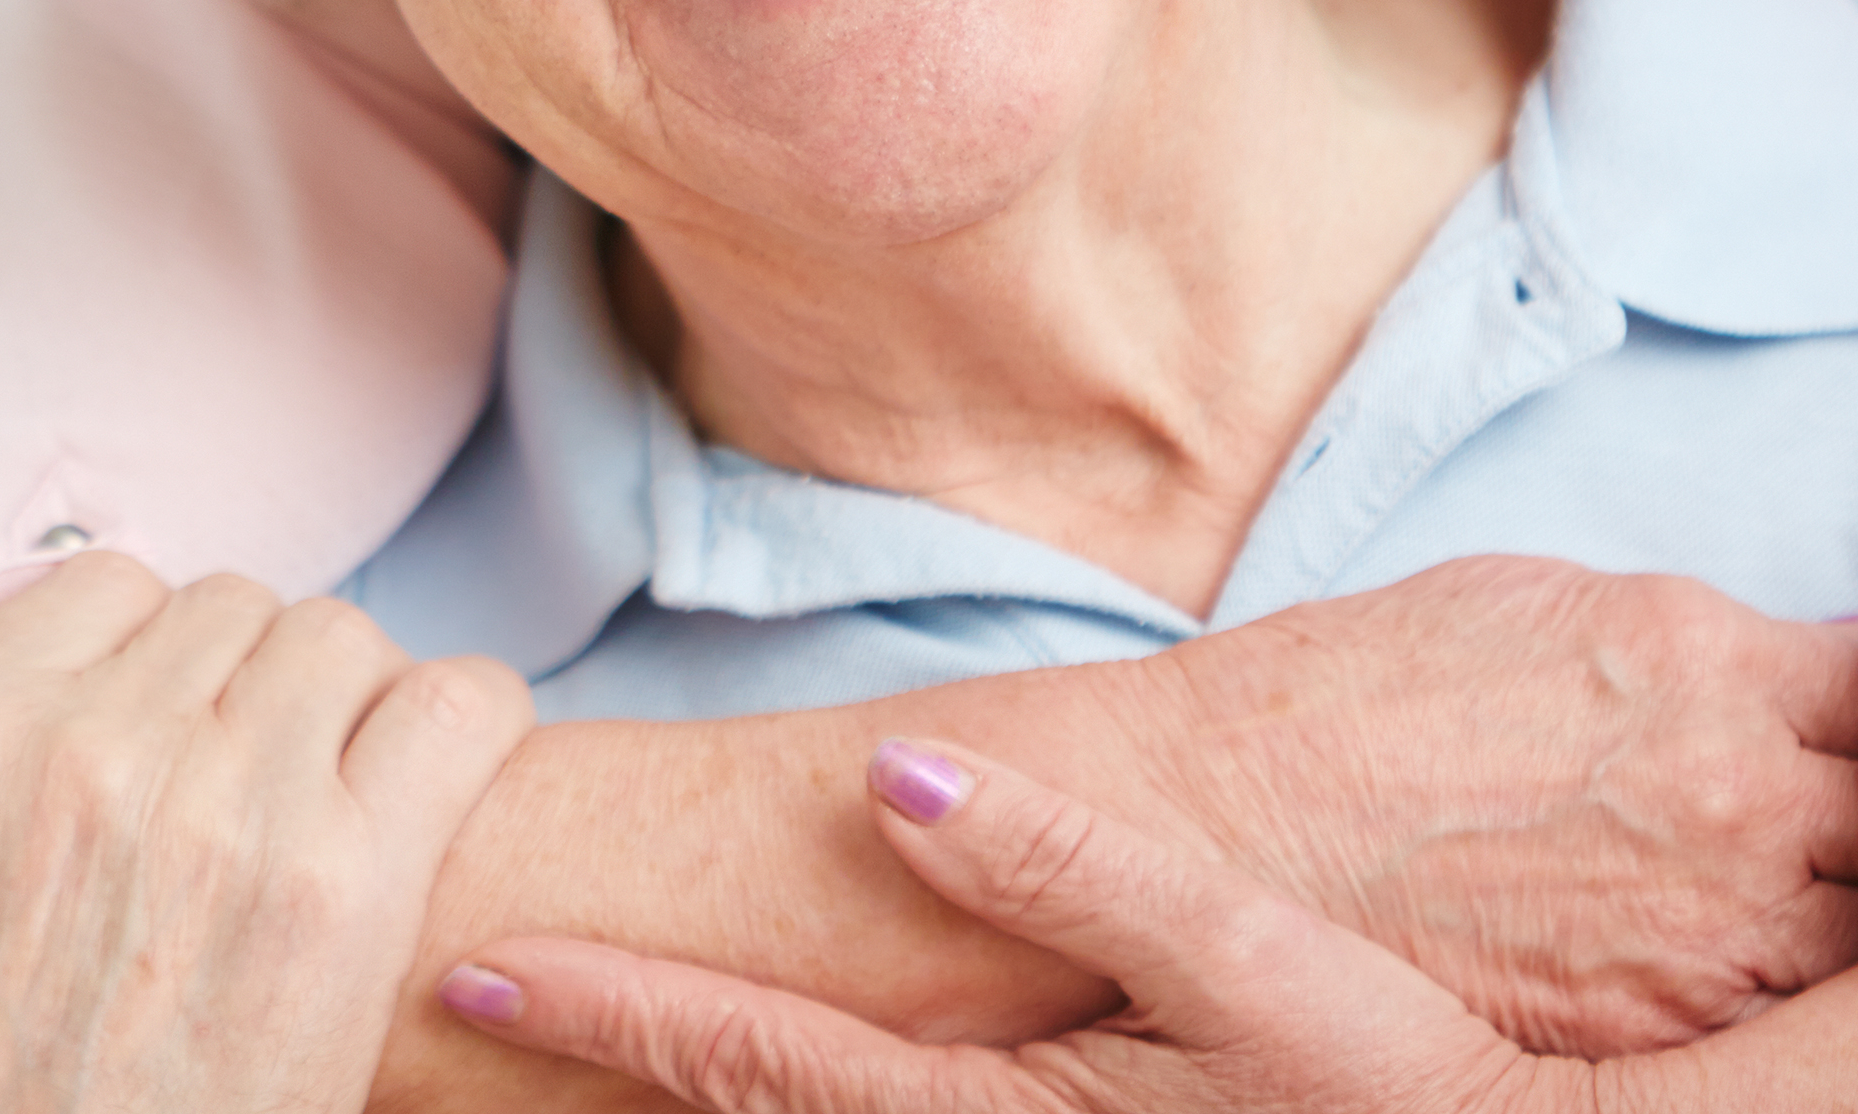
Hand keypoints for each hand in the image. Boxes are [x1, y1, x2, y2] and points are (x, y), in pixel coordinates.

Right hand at [0, 557, 531, 1113]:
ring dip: (346, 709)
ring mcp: (234, 814)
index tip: (144, 741)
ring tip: (330, 800)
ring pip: (341, 641)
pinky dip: (460, 731)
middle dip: (240, 686)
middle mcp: (98, 753)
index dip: (133, 660)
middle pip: (232, 610)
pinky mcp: (347, 894)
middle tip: (239, 789)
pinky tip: (425, 801)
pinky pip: (459, 710)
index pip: (103, 587)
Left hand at [441, 738, 1590, 1113]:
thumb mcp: (1249, 960)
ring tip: (564, 1030)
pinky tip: (745, 1068)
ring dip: (682, 1090)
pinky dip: (788, 1097)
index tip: (483, 963)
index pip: (761, 1065)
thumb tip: (896, 776)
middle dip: (606, 1062)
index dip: (617, 1012)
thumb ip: (1070, 867)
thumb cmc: (1396, 1073)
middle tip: (461, 987)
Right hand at [1128, 555, 1857, 1050]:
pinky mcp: (1673, 1027)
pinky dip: (1799, 993)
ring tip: (1825, 904)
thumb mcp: (1533, 600)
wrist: (1227, 825)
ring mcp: (1717, 925)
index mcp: (1701, 657)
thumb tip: (1826, 652)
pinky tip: (1748, 966)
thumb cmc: (1356, 696)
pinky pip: (1802, 1014)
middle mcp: (1736, 788)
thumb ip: (1699, 633)